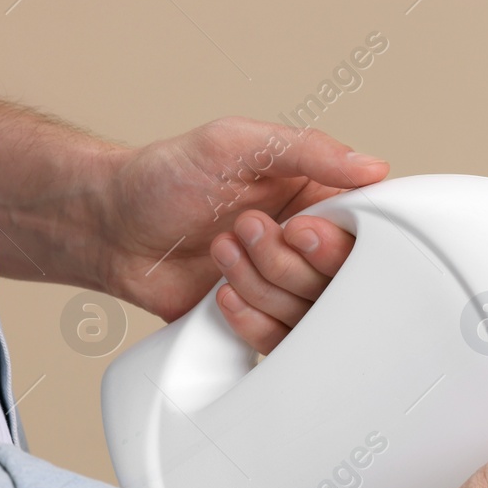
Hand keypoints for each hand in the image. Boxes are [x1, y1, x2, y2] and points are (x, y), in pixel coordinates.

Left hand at [97, 117, 386, 337]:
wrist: (113, 228)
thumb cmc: (167, 177)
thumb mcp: (236, 143)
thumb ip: (308, 149)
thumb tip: (373, 166)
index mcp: (320, 201)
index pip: (367, 233)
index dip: (337, 242)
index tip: (298, 229)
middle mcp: (311, 249)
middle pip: (342, 282)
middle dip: (284, 260)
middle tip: (243, 227)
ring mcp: (290, 290)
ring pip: (312, 316)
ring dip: (258, 284)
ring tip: (219, 250)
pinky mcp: (265, 324)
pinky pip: (284, 343)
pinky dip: (251, 320)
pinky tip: (222, 293)